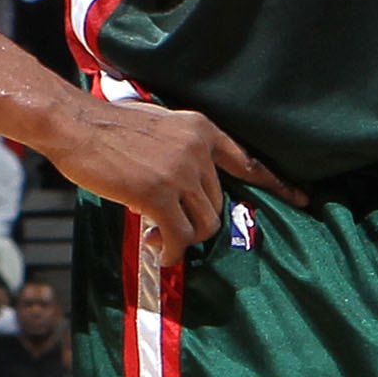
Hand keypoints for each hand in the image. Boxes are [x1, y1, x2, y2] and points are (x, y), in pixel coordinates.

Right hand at [47, 93, 304, 265]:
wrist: (74, 124)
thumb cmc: (106, 127)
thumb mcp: (157, 126)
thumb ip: (180, 151)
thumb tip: (186, 192)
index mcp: (200, 129)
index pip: (247, 160)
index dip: (276, 183)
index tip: (302, 199)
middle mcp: (198, 148)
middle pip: (217, 202)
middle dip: (195, 221)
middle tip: (164, 229)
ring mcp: (181, 171)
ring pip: (203, 223)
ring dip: (182, 239)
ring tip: (159, 240)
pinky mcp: (158, 193)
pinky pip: (179, 235)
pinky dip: (171, 251)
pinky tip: (159, 252)